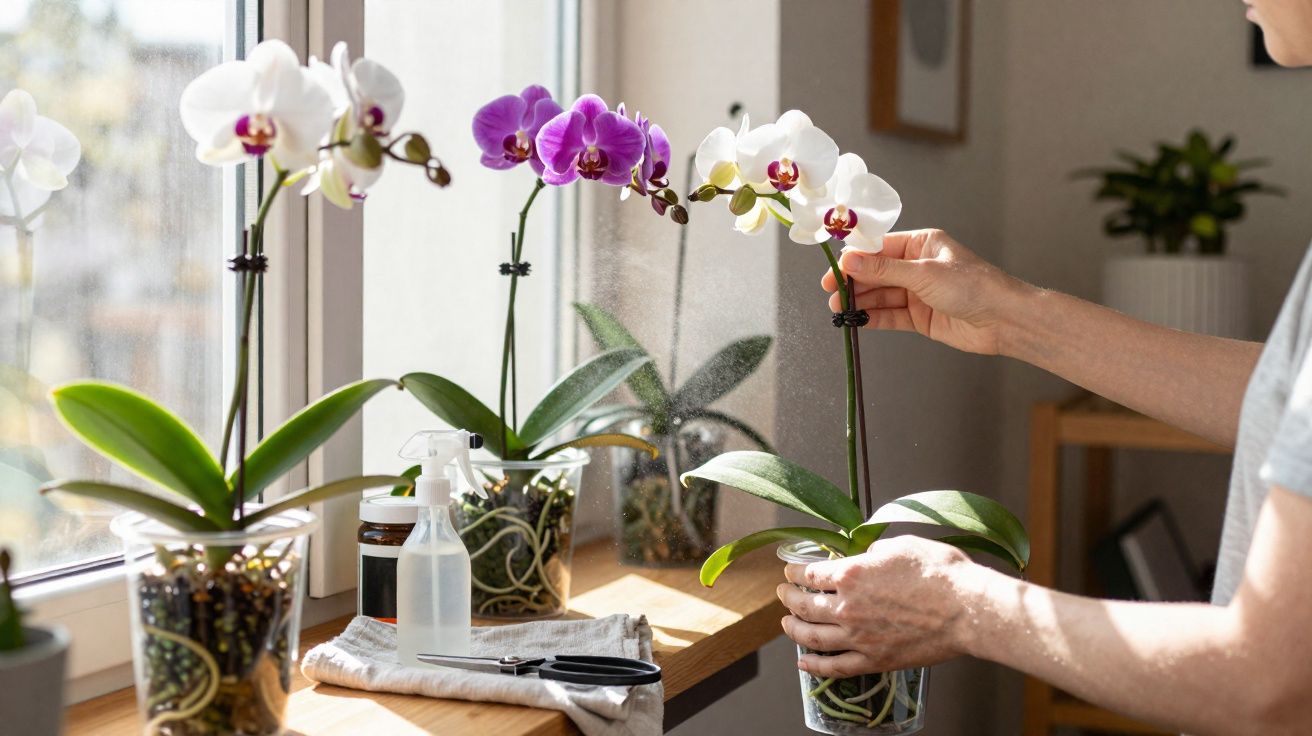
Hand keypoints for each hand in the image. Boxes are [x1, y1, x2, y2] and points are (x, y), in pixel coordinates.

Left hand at [777, 536, 981, 677]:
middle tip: (782, 594)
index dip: (795, 572)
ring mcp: (858, 637)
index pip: (810, 574)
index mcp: (850, 573)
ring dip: (793, 630)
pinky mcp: (875, 660)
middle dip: (788, 598)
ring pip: (812, 637)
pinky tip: (803, 662)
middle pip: (804, 605)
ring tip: (786, 624)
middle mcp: (847, 606)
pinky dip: (814, 665)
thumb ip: (872, 553)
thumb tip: (864, 558)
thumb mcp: (900, 546)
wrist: (967, 608)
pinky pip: (835, 667)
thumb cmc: (939, 572)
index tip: (790, 571)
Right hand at [820, 229, 1030, 355]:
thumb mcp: (924, 274)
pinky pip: (889, 315)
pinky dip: (872, 317)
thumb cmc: (974, 287)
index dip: (855, 258)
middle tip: (831, 291)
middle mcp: (917, 266)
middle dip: (854, 282)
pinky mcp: (919, 317)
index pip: (880, 248)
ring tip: (838, 308)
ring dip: (859, 301)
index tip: (835, 267)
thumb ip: (884, 270)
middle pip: (876, 273)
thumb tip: (851, 261)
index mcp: (921, 244)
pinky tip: (856, 320)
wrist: (1003, 320)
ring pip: (880, 295)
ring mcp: (918, 293)